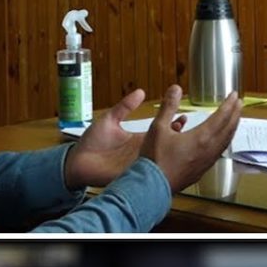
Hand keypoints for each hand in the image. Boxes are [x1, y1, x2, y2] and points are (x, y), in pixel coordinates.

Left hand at [63, 88, 189, 189]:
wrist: (77, 161)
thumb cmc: (91, 141)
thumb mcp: (110, 119)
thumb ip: (125, 106)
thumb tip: (141, 91)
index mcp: (139, 139)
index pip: (161, 131)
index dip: (173, 125)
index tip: (183, 117)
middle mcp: (141, 153)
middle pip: (165, 147)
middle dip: (178, 141)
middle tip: (188, 132)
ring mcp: (137, 165)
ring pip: (160, 161)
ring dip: (171, 156)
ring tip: (183, 148)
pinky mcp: (131, 175)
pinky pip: (147, 174)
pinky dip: (158, 171)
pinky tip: (167, 166)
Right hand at [140, 85, 240, 192]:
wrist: (151, 187)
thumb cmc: (154, 159)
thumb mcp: (158, 128)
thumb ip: (168, 106)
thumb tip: (175, 88)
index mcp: (201, 137)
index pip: (221, 117)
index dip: (229, 104)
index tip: (235, 95)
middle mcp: (209, 150)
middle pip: (228, 129)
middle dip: (235, 114)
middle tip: (240, 103)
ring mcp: (207, 162)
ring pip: (226, 142)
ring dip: (232, 128)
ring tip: (234, 119)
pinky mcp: (202, 170)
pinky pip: (219, 152)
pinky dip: (224, 141)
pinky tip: (221, 141)